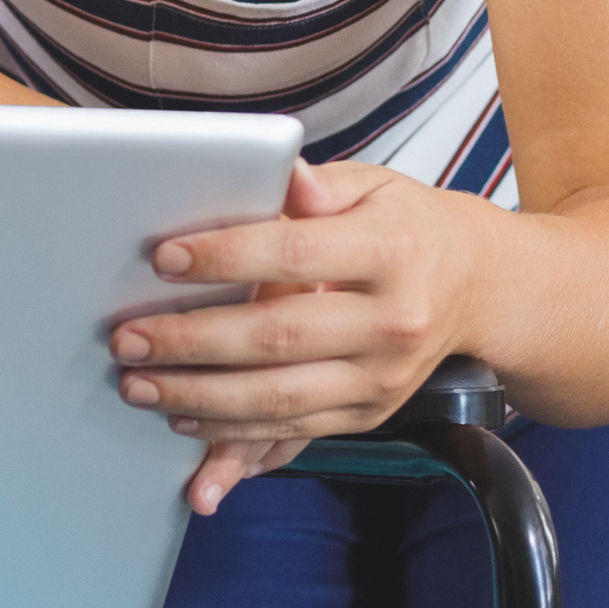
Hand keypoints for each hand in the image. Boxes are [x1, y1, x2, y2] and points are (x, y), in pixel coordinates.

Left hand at [113, 161, 484, 512]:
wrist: (480, 287)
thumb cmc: (409, 228)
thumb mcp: (374, 186)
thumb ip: (317, 185)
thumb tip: (276, 172)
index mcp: (392, 251)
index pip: (297, 255)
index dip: (226, 258)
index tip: (163, 258)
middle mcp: (392, 321)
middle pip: (279, 339)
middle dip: (193, 342)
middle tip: (128, 339)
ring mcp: (383, 378)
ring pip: (280, 399)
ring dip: (201, 398)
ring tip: (140, 385)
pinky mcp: (370, 414)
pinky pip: (294, 432)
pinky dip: (235, 437)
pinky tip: (185, 423)